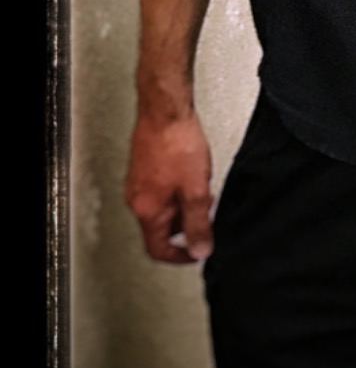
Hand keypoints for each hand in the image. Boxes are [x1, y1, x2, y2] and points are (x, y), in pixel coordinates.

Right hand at [125, 108, 214, 263]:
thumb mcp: (196, 190)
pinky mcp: (144, 169)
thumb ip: (199, 224)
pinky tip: (193, 176)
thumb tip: (200, 250)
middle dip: (186, 226)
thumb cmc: (177, 144)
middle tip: (206, 215)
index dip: (180, 256)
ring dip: (184, 207)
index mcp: (147, 210)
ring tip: (202, 191)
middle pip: (160, 229)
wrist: (165, 111)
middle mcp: (137, 199)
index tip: (197, 252)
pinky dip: (178, 192)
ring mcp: (138, 183)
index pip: (158, 249)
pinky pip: (161, 192)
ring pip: (162, 209)